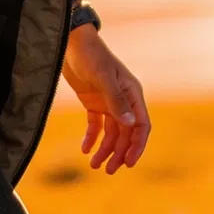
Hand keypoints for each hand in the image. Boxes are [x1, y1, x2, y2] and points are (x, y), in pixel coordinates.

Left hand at [61, 24, 150, 171]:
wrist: (72, 43)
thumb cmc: (92, 56)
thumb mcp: (103, 78)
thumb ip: (116, 101)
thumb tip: (130, 125)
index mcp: (132, 94)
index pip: (141, 125)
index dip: (137, 145)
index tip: (128, 163)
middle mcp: (123, 101)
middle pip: (126, 134)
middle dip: (119, 153)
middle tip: (108, 170)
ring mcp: (109, 102)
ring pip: (111, 133)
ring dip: (105, 149)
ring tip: (94, 165)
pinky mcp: (93, 102)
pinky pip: (96, 126)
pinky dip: (92, 138)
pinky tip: (85, 149)